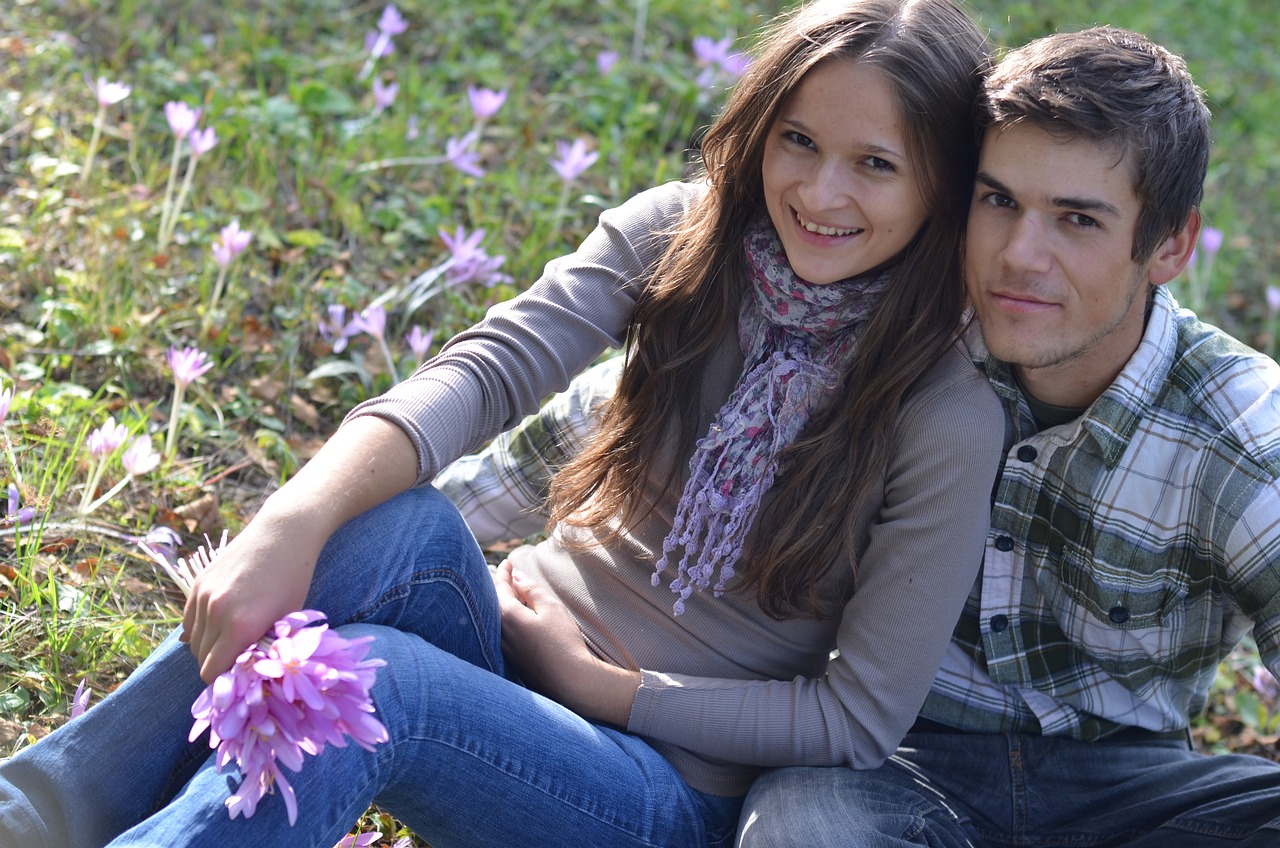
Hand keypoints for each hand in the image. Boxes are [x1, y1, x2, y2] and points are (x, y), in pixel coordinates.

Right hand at [183, 415, 418, 682]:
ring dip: (208, 648)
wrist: (283, 532)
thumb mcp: (287, 618)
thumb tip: (249, 675)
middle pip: (201, 659)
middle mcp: (216, 613)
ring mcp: (203, 596)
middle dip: (217, 666)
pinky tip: (219, 627)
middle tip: (238, 664)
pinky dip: (199, 629)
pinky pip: (189, 621)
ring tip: (232, 643)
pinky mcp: (197, 584)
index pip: (213, 673)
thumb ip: (264, 647)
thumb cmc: (294, 578)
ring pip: (192, 641)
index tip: (239, 681)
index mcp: (241, 626)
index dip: (225, 682)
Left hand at [494, 561, 640, 725]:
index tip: (508, 562)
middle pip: (493, 603)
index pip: (500, 588)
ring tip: (512, 594)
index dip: (504, 573)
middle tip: (506, 575)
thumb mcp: (550, 608)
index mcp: (507, 616)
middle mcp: (499, 633)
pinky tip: (516, 619)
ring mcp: (503, 649)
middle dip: (499, 587)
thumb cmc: (563, 641)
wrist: (570, 682)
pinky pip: (501, 633)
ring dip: (502, 604)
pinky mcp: (510, 660)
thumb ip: (530, 590)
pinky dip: (506, 620)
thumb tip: (516, 577)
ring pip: (496, 619)